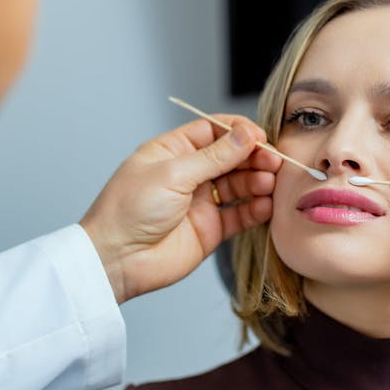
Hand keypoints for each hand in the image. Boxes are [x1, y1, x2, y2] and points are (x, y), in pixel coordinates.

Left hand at [80, 116, 280, 303]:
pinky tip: (265, 205)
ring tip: (269, 183)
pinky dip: (255, 209)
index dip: (239, 132)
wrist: (116, 259)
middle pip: (231, 157)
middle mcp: (187, 174)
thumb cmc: (129, 209)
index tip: (260, 137)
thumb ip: (214, 157)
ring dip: (257, 182)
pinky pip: (238, 214)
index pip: (213, 131)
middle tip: (274, 161)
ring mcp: (199, 202)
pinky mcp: (209, 229)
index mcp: (172, 151)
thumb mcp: (173, 174)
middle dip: (254, 157)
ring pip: (238, 185)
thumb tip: (246, 135)